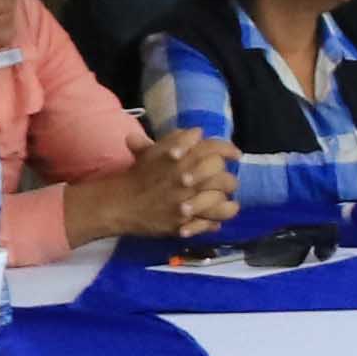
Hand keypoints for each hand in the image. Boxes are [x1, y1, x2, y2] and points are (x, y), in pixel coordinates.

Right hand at [118, 131, 238, 240]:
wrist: (120, 204)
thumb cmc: (138, 175)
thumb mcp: (154, 151)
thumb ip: (177, 139)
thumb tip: (198, 132)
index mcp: (181, 158)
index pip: (214, 150)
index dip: (229, 150)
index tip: (236, 155)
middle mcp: (188, 179)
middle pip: (223, 175)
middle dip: (227, 177)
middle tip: (225, 179)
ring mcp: (188, 202)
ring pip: (222, 199)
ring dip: (226, 199)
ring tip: (226, 199)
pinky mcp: (185, 222)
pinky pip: (212, 221)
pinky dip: (218, 219)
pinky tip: (217, 218)